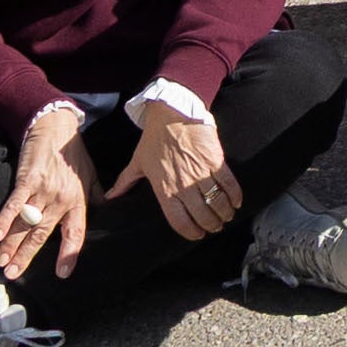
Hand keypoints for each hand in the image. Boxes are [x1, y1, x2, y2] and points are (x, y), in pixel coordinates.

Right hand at [0, 104, 94, 276]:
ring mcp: (43, 190)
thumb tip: (107, 210)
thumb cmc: (74, 154)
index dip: (68, 254)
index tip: (62, 273)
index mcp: (78, 201)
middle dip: (26, 256)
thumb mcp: (91, 176)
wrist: (57, 127)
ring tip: (2, 262)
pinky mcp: (27, 179)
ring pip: (26, 224)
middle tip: (14, 273)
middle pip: (42, 234)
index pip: (75, 234)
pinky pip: (14, 204)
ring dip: (12, 245)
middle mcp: (60, 199)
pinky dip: (5, 220)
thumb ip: (97, 196)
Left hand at [106, 97, 241, 240]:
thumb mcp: (137, 162)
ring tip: (225, 216)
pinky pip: (229, 185)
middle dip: (211, 226)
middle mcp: (184, 186)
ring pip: (218, 203)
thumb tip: (110, 197)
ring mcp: (201, 174)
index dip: (191, 233)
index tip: (197, 235)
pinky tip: (235, 203)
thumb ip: (125, 182)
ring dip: (224, 214)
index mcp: (165, 190)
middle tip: (214, 227)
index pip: (180, 222)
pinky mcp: (216, 161)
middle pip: (203, 216)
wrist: (172, 112)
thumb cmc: (154, 137)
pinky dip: (235, 196)